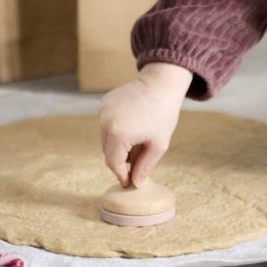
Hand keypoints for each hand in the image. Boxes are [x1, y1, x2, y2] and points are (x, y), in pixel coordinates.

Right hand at [99, 62, 192, 187]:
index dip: (121, 174)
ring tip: (137, 137)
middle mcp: (106, 122)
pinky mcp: (105, 101)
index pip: (113, 163)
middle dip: (121, 158)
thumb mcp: (158, 144)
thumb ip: (145, 166)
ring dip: (117, 142)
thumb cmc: (163, 114)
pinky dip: (116, 127)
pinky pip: (107, 122)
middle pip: (108, 151)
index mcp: (118, 134)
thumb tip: (135, 183)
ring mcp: (104, 110)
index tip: (128, 181)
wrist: (161, 83)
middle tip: (138, 157)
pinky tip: (132, 121)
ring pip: (106, 137)